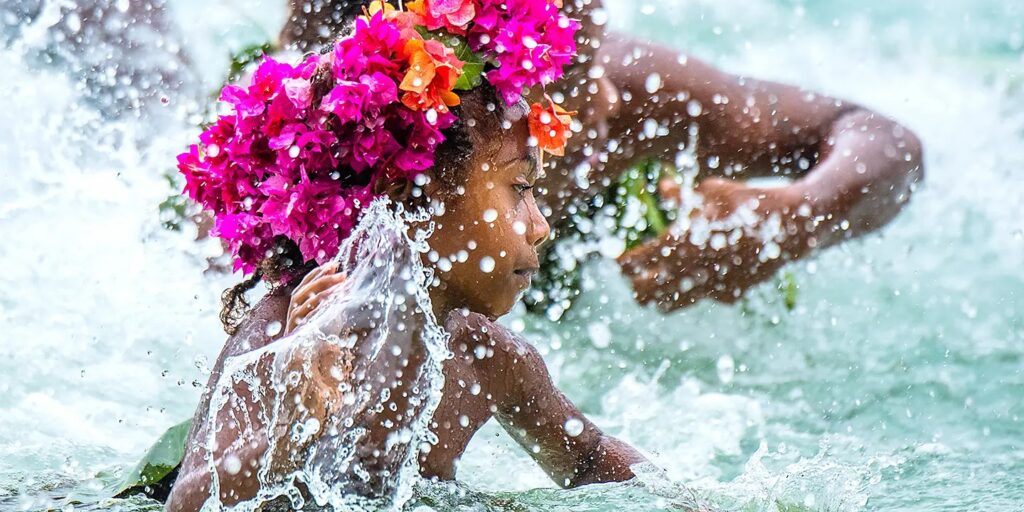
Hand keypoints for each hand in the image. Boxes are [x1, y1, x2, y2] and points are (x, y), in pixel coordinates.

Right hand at [285, 263, 346, 334]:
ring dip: (324, 291)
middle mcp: (293, 309)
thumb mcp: (329, 314)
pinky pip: (306, 316)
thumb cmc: (319, 336)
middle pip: (305, 289)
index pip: (307, 283)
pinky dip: (319, 308)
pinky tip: (332, 303)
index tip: (334, 264)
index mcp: (299, 302)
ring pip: (304, 300)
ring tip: (341, 287)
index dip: (319, 272)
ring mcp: (292, 320)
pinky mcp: (294, 331)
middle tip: (342, 273)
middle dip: (323, 279)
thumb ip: (333, 299)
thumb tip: (345, 280)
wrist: (308, 361)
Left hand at [618, 178, 810, 311]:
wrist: (792, 226)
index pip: (636, 262)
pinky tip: (698, 280)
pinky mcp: (730, 295)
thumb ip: (680, 194)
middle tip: (632, 279)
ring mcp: (711, 287)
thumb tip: (659, 187)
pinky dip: (697, 291)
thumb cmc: (747, 202)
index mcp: (680, 244)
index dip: (623, 263)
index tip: (617, 261)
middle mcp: (691, 271)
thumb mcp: (711, 192)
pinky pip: (705, 298)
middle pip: (646, 292)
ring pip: (670, 305)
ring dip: (659, 297)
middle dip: (636, 286)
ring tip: (653, 290)